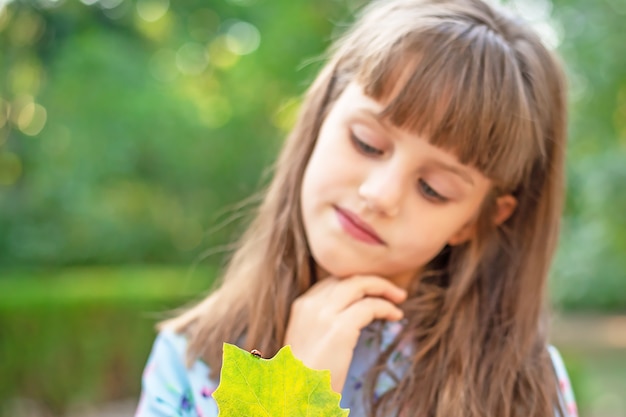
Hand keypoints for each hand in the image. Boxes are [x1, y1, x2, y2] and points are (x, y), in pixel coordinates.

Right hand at [284, 275, 406, 392]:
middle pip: (348, 278)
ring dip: (383, 288)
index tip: (372, 291)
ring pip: (360, 285)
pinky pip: (371, 306)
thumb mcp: (308, 340)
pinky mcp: (340, 328)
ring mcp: (325, 314)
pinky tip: (396, 316)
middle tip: (393, 291)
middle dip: (373, 281)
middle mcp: (311, 304)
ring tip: (399, 299)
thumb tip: (349, 317)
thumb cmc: (305, 375)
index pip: (333, 282)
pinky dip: (386, 307)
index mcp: (301, 305)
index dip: (356, 283)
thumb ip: (322, 323)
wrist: (295, 395)